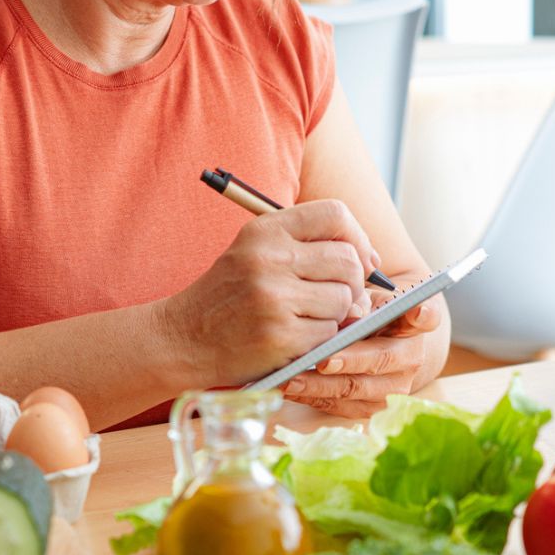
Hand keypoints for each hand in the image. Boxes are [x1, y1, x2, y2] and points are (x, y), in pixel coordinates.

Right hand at [166, 200, 380, 385]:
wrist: (184, 337)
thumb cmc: (230, 296)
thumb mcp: (258, 252)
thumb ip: (308, 247)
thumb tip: (371, 262)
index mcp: (266, 230)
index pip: (335, 214)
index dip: (357, 237)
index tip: (361, 258)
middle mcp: (270, 258)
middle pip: (348, 260)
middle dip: (352, 282)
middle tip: (336, 297)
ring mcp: (274, 297)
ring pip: (344, 299)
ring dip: (336, 314)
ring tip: (306, 318)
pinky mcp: (280, 335)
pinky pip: (330, 333)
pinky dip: (321, 340)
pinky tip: (295, 338)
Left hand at [282, 287, 446, 417]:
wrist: (380, 343)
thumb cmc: (370, 314)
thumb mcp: (367, 298)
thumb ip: (359, 302)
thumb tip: (348, 313)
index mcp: (413, 323)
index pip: (426, 316)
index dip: (422, 314)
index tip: (416, 311)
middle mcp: (410, 357)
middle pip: (381, 359)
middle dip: (350, 361)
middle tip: (322, 359)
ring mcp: (393, 386)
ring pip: (356, 389)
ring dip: (321, 386)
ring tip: (291, 378)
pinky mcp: (373, 407)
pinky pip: (341, 406)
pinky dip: (313, 398)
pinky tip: (291, 389)